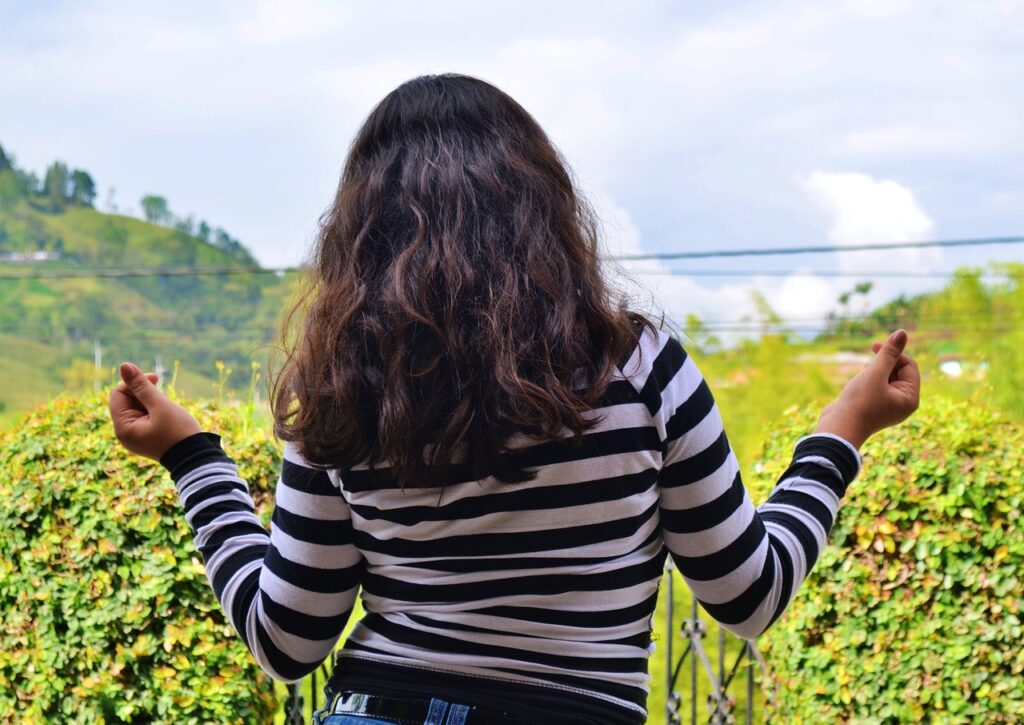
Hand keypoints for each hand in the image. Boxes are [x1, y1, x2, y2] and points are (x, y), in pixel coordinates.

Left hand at [109, 362, 201, 460]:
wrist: (196, 457)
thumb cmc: (179, 432)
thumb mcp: (160, 405)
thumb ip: (142, 385)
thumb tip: (124, 365)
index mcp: (124, 428)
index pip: (118, 394)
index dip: (134, 382)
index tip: (156, 378)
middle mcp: (125, 433)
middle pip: (126, 401)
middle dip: (143, 392)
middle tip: (163, 395)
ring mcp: (136, 436)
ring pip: (136, 407)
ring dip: (151, 401)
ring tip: (167, 409)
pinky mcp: (146, 436)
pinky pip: (144, 416)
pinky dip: (154, 410)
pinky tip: (168, 414)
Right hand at [814, 329, 920, 449]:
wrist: (838, 429)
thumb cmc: (859, 402)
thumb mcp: (875, 373)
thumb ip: (888, 353)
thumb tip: (902, 332)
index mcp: (909, 398)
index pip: (909, 365)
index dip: (893, 353)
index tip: (873, 346)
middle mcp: (902, 403)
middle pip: (897, 371)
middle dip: (880, 365)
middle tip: (865, 369)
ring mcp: (888, 406)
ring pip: (884, 378)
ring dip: (871, 374)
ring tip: (859, 384)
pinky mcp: (873, 407)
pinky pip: (874, 387)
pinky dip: (865, 382)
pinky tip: (854, 389)